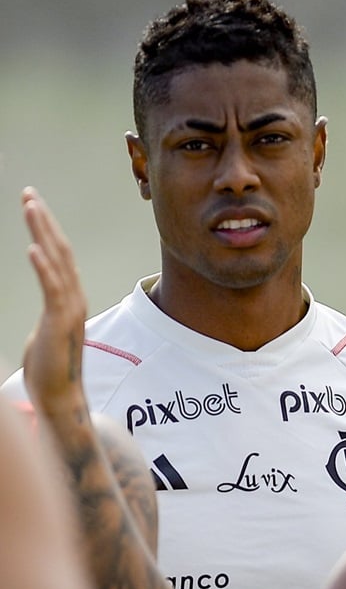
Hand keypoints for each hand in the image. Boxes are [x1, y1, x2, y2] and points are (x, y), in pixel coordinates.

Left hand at [20, 186, 87, 421]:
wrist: (60, 394)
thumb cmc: (49, 368)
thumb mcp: (46, 331)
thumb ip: (50, 314)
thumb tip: (48, 312)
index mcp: (70, 297)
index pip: (59, 254)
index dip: (47, 228)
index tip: (34, 205)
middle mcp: (74, 297)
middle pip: (60, 249)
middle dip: (43, 220)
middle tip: (29, 194)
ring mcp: (69, 308)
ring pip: (57, 261)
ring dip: (43, 232)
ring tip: (31, 208)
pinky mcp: (59, 321)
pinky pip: (51, 288)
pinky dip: (43, 266)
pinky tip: (33, 247)